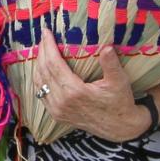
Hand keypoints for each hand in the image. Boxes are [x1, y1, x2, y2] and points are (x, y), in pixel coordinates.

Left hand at [32, 28, 147, 142]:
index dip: (48, 46)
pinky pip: (41, 94)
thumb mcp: (120, 82)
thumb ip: (111, 64)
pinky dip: (39, 79)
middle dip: (42, 51)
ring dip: (39, 64)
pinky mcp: (56, 115)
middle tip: (44, 37)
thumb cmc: (120, 103)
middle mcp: (61, 102)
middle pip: (44, 71)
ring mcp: (57, 110)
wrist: (121, 128)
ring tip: (43, 49)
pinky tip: (42, 69)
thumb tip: (107, 47)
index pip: (54, 64)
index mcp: (74, 92)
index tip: (46, 32)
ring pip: (39, 82)